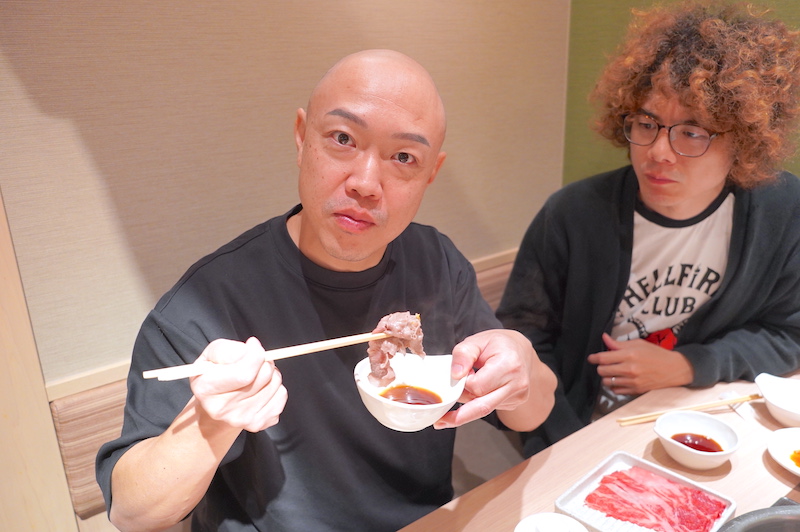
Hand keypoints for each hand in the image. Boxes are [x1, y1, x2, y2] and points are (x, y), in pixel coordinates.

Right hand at [190, 337, 287, 431]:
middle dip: (264, 361)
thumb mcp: (211, 355)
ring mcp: (242, 419)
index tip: (253, 345)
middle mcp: (223, 409)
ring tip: (256, 375)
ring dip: (271, 373)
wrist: (215, 406)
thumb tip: (250, 350)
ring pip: (275, 384)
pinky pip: (281, 396)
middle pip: (263, 376)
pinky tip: (261, 388)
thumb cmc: (214, 375)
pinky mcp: (258, 424)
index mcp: (206, 389)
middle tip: (256, 359)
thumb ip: (227, 349)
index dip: (255, 354)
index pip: (244, 373)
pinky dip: (276, 388)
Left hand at [434, 329, 552, 429]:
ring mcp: (518, 396)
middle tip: (440, 420)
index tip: (458, 375)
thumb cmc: (497, 344)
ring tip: (464, 388)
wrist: (520, 350)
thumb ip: (463, 354)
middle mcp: (517, 384)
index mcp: (509, 365)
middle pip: (482, 406)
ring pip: (484, 409)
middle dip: (459, 413)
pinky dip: (479, 402)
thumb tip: (455, 375)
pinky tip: (479, 390)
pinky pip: (490, 408)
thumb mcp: (477, 340)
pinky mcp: (514, 404)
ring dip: (469, 403)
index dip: (463, 383)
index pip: (477, 386)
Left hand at [587, 333, 693, 394]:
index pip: (603, 358)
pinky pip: (616, 390)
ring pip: (607, 382)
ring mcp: (632, 381)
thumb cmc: (656, 354)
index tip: (591, 358)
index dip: (594, 358)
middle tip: (605, 364)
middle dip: (600, 366)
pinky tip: (619, 379)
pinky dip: (614, 385)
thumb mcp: (638, 344)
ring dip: (607, 377)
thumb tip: (604, 338)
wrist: (673, 369)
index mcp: (629, 355)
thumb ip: (619, 344)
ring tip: (612, 372)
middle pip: (602, 370)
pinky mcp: (636, 390)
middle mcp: (630, 369)